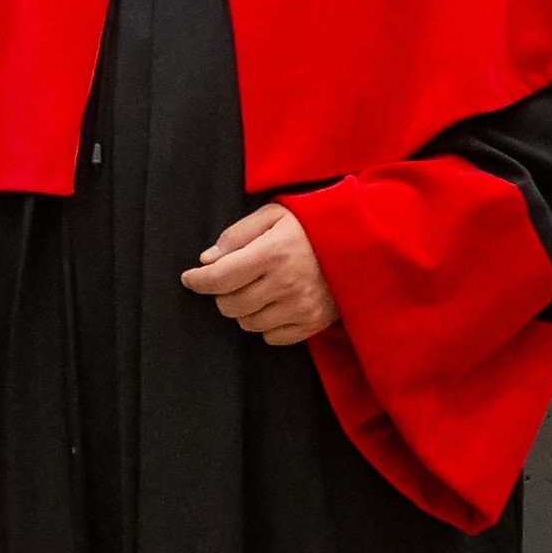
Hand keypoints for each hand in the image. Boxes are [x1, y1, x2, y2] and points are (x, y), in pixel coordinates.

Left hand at [182, 202, 338, 345]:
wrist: (361, 244)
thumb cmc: (311, 227)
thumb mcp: (274, 215)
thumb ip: (237, 235)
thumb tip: (207, 260)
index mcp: (273, 253)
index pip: (219, 277)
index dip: (198, 280)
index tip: (190, 278)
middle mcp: (285, 283)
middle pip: (229, 306)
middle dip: (223, 294)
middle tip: (233, 280)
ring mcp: (300, 307)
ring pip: (247, 323)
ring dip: (244, 309)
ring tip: (259, 290)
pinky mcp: (312, 323)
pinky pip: (271, 337)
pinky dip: (267, 324)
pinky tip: (276, 304)